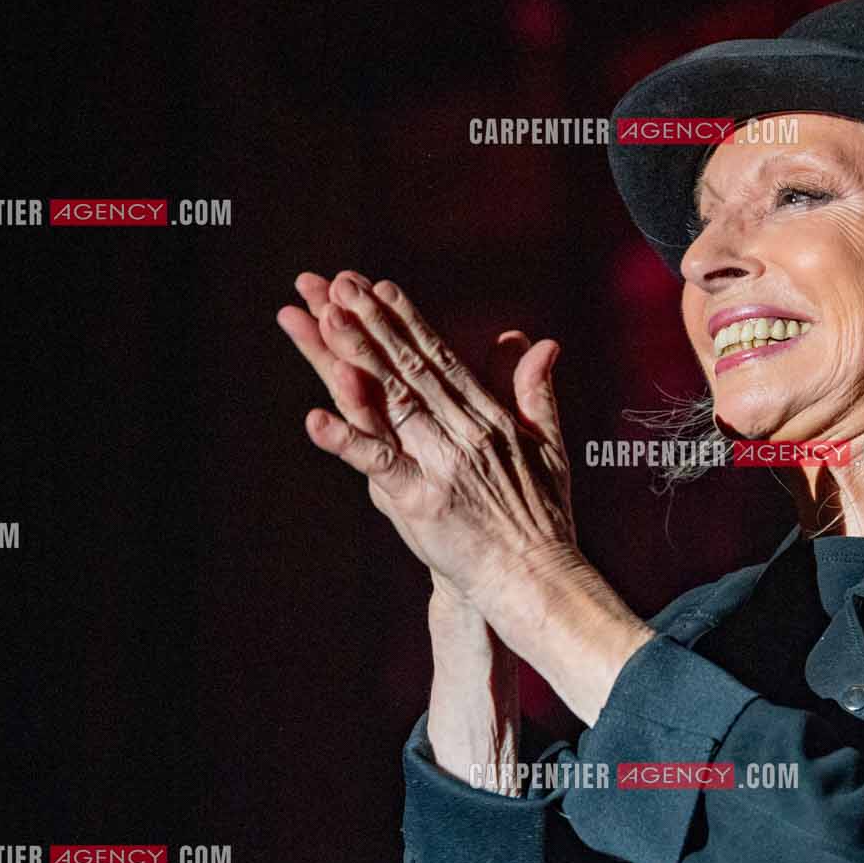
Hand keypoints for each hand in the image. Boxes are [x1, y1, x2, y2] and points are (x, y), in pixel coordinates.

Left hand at [275, 271, 574, 613]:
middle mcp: (465, 432)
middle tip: (338, 284)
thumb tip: (542, 341)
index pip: (441, 359)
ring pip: (392, 401)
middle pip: (410, 368)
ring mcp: (443, 464)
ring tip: (325, 320)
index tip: (379, 286)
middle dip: (372, 323)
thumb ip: (536, 391)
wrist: (536, 578)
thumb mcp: (548, 445)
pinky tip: (315, 418)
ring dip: (356, 358)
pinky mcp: (422, 500)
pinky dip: (347, 441)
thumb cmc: (543, 518)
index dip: (408, 321)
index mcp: (490, 418)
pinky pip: (378, 464)